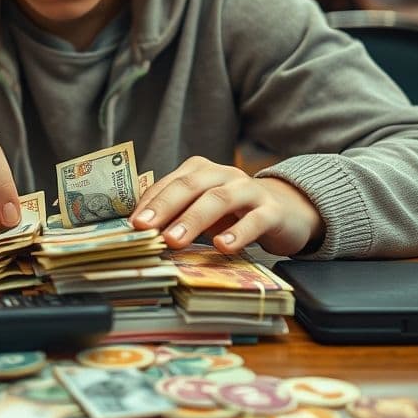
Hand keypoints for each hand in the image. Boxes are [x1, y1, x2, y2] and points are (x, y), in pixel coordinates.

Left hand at [130, 157, 324, 256]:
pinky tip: (222, 246)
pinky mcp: (272, 211)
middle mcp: (223, 174)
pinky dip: (238, 232)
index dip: (148, 203)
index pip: (168, 183)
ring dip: (193, 219)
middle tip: (144, 228)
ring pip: (219, 199)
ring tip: (173, 240)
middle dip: (164, 207)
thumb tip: (139, 231)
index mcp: (200, 171)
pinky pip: (255, 219)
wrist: (287, 210)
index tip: (130, 225)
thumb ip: (175, 214)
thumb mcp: (202, 209)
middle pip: (190, 186)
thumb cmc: (234, 212)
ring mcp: (249, 190)